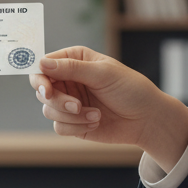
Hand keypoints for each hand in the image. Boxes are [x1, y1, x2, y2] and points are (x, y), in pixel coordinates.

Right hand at [29, 45, 187, 169]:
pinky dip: (76, 127)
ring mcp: (68, 102)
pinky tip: (96, 122)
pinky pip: (59, 127)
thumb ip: (72, 68)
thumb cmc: (131, 89)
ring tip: (96, 115)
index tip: (47, 90)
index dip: (40, 78)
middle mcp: (67, 80)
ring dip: (71, 116)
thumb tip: (42, 63)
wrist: (147, 119)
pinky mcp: (72, 122)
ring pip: (48, 110)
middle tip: (76, 106)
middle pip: (41, 90)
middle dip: (58, 101)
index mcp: (73, 61)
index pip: (43, 66)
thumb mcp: (103, 73)